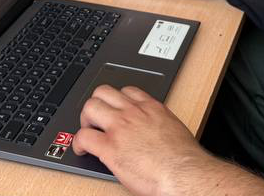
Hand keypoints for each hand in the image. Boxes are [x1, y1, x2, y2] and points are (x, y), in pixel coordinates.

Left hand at [72, 86, 214, 195]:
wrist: (184, 174)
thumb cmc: (184, 160)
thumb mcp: (173, 130)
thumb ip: (158, 125)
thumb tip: (153, 132)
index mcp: (151, 108)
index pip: (127, 91)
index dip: (117, 100)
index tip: (115, 109)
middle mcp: (133, 113)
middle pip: (104, 91)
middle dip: (97, 104)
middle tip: (97, 119)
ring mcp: (119, 128)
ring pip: (90, 107)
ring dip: (85, 119)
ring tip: (88, 131)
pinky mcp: (109, 147)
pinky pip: (83, 136)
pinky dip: (79, 143)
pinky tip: (82, 150)